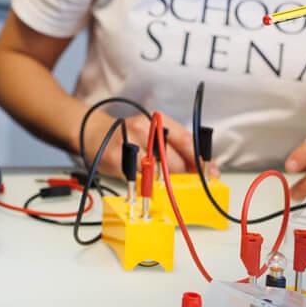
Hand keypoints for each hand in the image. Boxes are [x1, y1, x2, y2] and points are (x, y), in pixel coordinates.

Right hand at [83, 110, 208, 179]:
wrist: (94, 133)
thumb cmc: (130, 136)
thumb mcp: (154, 134)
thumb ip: (179, 148)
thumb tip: (207, 169)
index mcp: (157, 120)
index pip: (186, 141)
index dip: (200, 160)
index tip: (211, 174)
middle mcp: (143, 128)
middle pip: (173, 160)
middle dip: (181, 176)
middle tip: (183, 184)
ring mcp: (128, 143)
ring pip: (156, 172)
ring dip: (164, 184)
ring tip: (164, 186)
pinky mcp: (115, 159)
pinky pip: (137, 179)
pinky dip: (146, 185)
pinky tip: (146, 185)